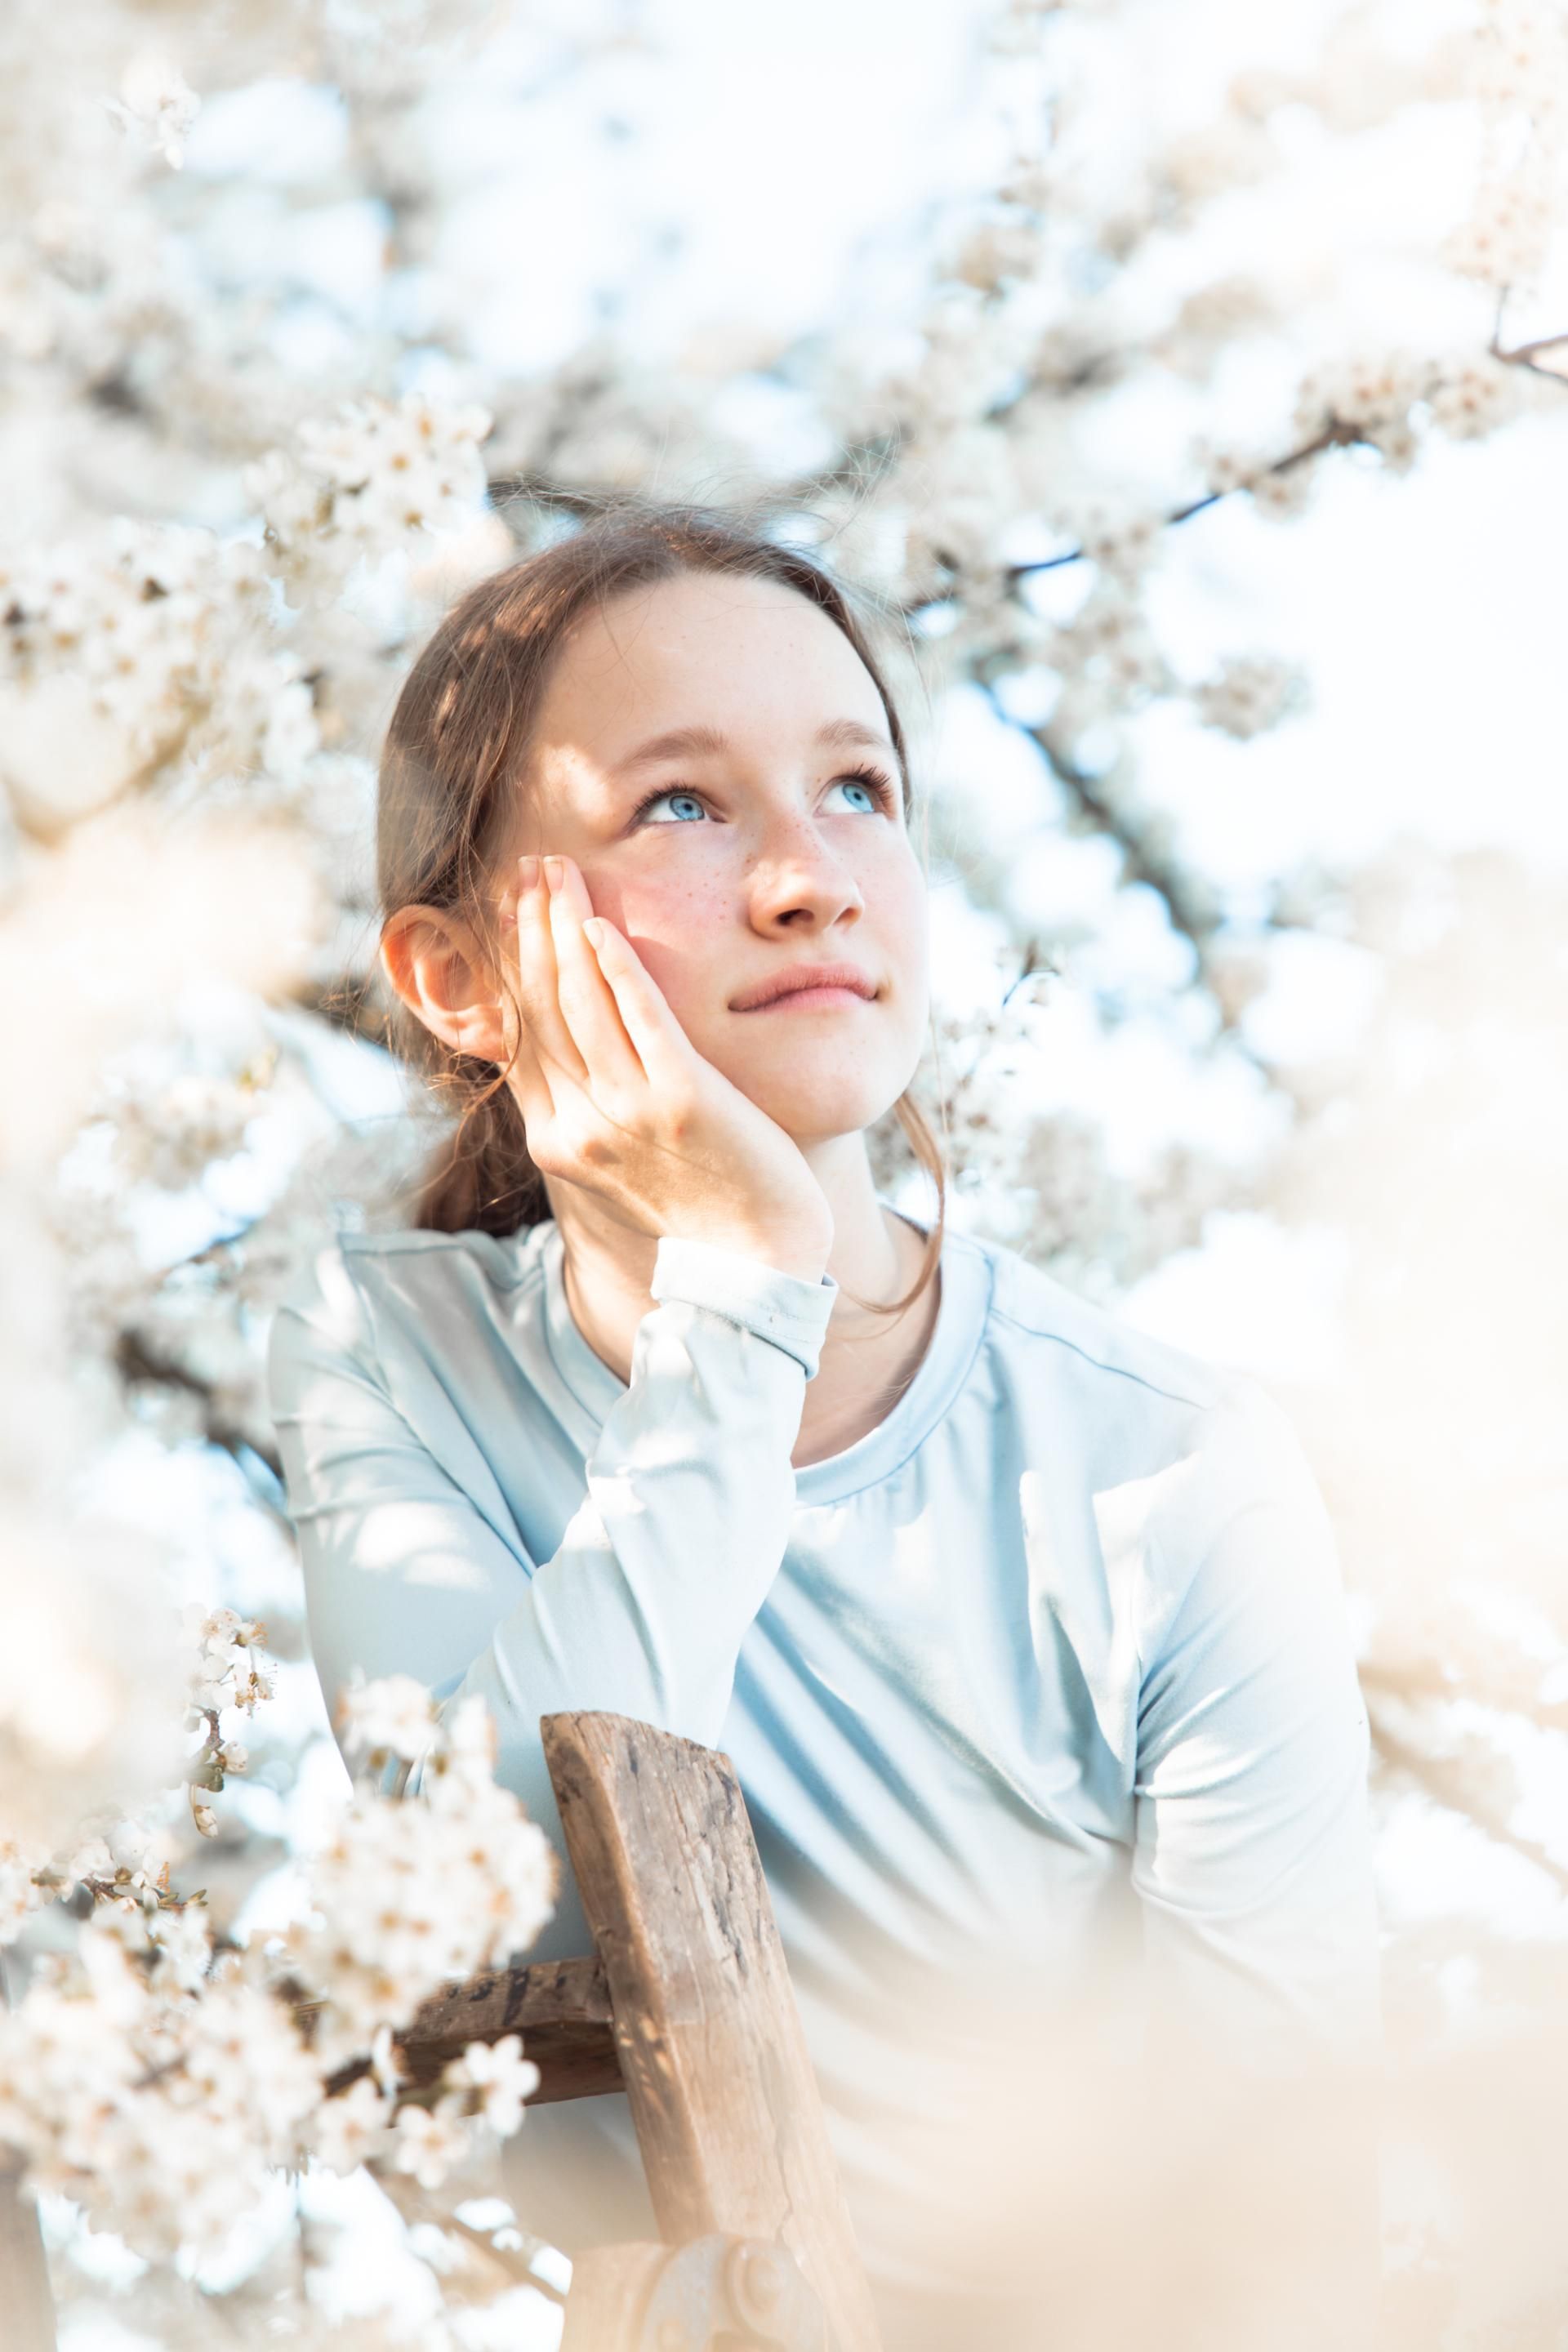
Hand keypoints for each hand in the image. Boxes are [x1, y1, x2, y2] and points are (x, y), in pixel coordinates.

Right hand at [495, 853, 834, 1281]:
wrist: (756, 1269)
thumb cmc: (704, 1211)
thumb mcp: (627, 1159)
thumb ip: (593, 1104)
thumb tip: (571, 1048)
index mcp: (558, 1140)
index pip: (522, 1034)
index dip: (512, 965)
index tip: (511, 909)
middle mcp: (581, 1126)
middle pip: (542, 1008)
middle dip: (529, 929)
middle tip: (526, 867)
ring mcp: (630, 1115)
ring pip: (580, 1005)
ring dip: (563, 929)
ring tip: (555, 872)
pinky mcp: (684, 1105)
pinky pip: (643, 1023)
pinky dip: (617, 971)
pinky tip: (602, 927)